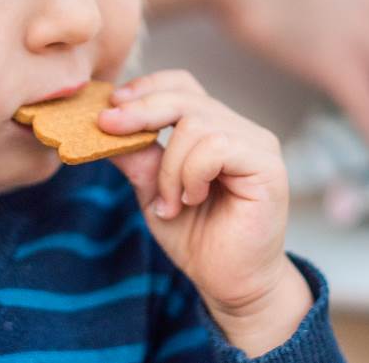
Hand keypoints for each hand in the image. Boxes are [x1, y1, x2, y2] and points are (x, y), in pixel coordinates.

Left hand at [99, 70, 311, 355]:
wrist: (229, 283)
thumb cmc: (197, 237)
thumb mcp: (153, 191)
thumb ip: (137, 157)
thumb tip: (101, 125)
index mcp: (216, 127)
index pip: (182, 85)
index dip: (146, 88)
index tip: (111, 108)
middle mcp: (241, 129)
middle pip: (185, 97)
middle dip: (140, 112)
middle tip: (108, 129)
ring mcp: (257, 144)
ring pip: (196, 124)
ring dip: (170, 167)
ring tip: (171, 202)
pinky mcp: (268, 166)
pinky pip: (216, 147)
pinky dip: (191, 174)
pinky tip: (192, 199)